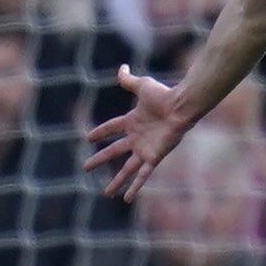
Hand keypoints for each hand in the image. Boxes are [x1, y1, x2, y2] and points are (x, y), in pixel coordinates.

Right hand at [84, 65, 196, 200]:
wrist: (180, 106)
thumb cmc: (163, 95)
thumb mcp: (141, 86)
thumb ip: (128, 80)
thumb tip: (121, 68)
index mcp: (133, 121)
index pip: (112, 128)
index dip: (101, 132)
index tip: (88, 138)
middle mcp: (137, 137)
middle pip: (114, 151)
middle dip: (100, 159)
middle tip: (85, 167)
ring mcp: (144, 149)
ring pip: (126, 169)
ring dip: (116, 181)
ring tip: (107, 194)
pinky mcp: (153, 157)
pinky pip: (142, 175)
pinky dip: (134, 186)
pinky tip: (127, 198)